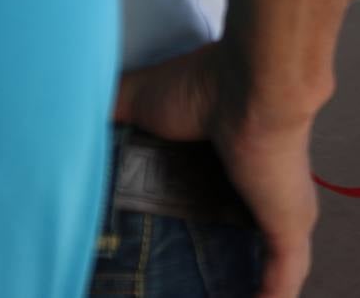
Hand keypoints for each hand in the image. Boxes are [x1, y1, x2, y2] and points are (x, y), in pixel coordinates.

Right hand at [114, 45, 318, 297]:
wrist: (255, 82)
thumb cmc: (204, 86)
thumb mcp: (140, 101)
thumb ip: (111, 115)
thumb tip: (68, 130)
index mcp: (234, 167)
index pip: (213, 213)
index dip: (189, 237)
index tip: (154, 260)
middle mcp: (262, 193)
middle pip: (236, 246)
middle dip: (210, 272)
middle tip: (164, 289)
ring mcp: (282, 213)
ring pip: (267, 270)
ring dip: (240, 289)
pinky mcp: (291, 227)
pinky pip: (283, 279)